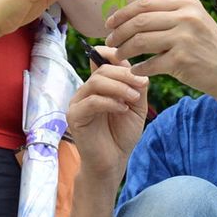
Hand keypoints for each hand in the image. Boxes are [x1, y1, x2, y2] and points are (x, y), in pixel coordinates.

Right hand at [67, 47, 149, 182]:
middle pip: (102, 70)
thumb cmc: (123, 133)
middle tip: (142, 84)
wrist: (113, 161)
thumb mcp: (136, 106)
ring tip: (134, 97)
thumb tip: (139, 70)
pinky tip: (123, 109)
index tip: (137, 63)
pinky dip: (110, 102)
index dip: (116, 55)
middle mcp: (86, 91)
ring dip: (119, 87)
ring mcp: (77, 103)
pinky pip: (91, 102)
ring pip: (95, 82)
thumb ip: (137, 87)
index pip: (102, 60)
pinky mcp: (74, 117)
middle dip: (125, 74)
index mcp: (99, 86)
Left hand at [104, 0, 216, 96]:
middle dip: (118, 32)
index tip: (109, 23)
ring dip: (124, 49)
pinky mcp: (182, 60)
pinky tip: (135, 70)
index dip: (123, 13)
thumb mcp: (195, 22)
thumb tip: (131, 13)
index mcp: (188, 3)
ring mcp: (185, 38)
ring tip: (118, 55)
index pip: (145, 3)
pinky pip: (150, 63)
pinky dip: (138, 68)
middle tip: (109, 41)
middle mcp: (187, 17)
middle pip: (139, 21)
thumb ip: (169, 15)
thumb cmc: (207, 48)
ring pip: (140, 41)